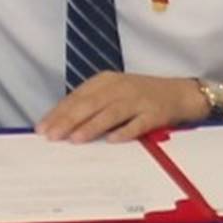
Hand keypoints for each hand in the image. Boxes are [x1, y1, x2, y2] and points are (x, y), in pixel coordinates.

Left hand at [38, 72, 201, 143]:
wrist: (179, 93)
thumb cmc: (141, 96)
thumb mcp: (114, 94)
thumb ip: (91, 106)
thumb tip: (61, 125)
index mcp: (106, 81)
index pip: (77, 97)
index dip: (58, 113)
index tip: (42, 128)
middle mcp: (120, 88)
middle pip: (90, 104)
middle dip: (68, 120)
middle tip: (52, 136)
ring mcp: (138, 100)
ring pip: (110, 113)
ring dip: (92, 126)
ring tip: (75, 139)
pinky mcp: (155, 113)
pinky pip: (138, 124)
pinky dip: (125, 132)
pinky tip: (112, 140)